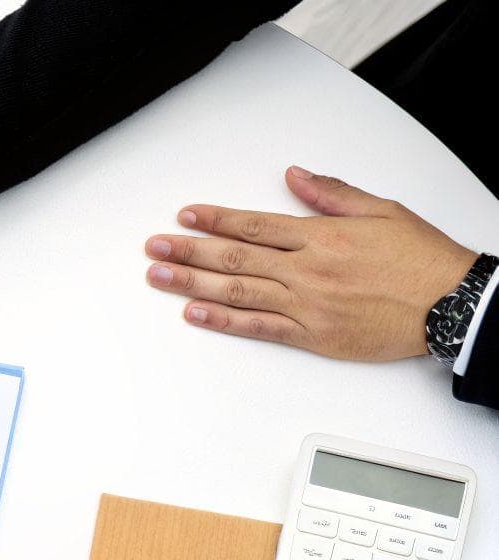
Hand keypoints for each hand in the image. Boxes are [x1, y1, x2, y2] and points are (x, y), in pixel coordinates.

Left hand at [145, 166, 475, 360]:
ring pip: (237, 291)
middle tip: (155, 246)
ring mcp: (307, 305)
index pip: (254, 223)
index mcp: (322, 235)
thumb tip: (295, 176)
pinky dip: (223, 321)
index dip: (214, 219)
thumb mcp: (381, 209)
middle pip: (235, 256)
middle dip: (189, 249)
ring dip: (192, 282)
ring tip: (159, 276)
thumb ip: (332, 193)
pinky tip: (194, 313)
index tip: (186, 216)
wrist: (451, 304)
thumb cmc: (421, 259)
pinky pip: (258, 327)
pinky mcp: (312, 336)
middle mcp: (307, 269)